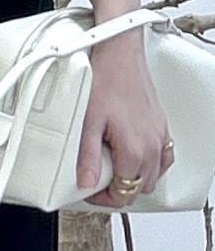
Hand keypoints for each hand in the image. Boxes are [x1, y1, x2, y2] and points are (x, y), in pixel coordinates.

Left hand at [76, 35, 175, 206]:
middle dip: (119, 188)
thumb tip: (85, 182)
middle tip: (98, 179)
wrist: (119, 52)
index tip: (90, 191)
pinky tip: (134, 153)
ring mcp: (159, 134)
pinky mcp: (161, 123)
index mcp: (134, 149)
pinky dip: (151, 162)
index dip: (104, 198)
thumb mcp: (88, 119)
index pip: (124, 193)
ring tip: (113, 167)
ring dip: (136, 176)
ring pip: (154, 173)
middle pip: (140, 187)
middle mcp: (152, 145)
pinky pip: (164, 155)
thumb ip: (86, 155)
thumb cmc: (105, 78)